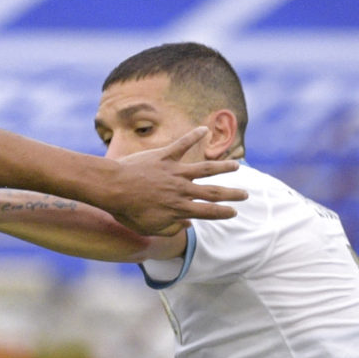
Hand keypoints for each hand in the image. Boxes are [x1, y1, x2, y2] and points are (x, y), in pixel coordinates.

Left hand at [102, 128, 243, 235]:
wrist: (112, 188)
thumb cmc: (127, 211)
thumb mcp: (148, 228)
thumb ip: (169, 229)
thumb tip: (186, 226)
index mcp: (179, 208)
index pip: (208, 212)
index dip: (223, 213)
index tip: (234, 212)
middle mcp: (182, 189)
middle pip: (213, 192)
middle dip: (232, 194)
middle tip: (246, 194)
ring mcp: (175, 172)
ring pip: (205, 168)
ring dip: (223, 167)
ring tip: (236, 167)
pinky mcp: (164, 156)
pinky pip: (182, 144)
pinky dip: (193, 136)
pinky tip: (204, 129)